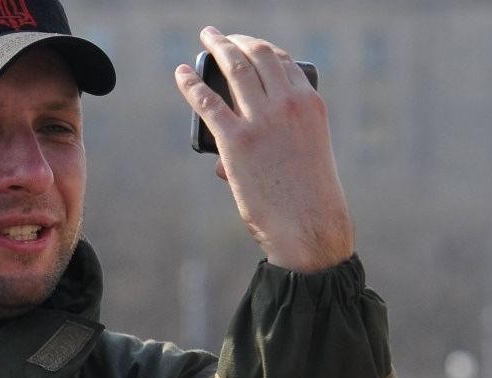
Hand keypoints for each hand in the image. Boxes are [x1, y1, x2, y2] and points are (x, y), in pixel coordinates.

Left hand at [175, 27, 353, 272]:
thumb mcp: (306, 154)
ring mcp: (261, 121)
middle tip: (218, 37)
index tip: (246, 44)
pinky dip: (191, 84)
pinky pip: (207, 102)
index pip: (283, 61)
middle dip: (236, 39)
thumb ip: (275, 144)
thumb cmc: (308, 197)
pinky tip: (181, 73)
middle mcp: (288, 104)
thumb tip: (223, 161)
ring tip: (205, 39)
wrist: (309, 226)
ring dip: (216, 47)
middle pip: (257, 55)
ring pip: (233, 68)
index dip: (260, 47)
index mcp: (310, 103)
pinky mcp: (235, 141)